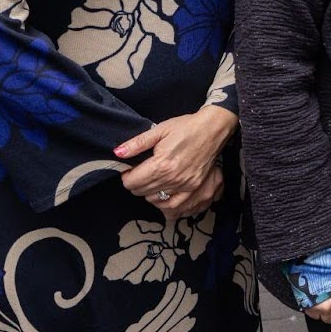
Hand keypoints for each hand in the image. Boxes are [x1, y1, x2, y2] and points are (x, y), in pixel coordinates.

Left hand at [117, 106, 236, 218]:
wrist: (212, 129)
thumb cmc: (186, 127)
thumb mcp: (159, 130)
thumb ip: (137, 144)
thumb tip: (117, 153)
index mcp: (161, 164)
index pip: (131, 182)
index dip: (126, 175)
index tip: (131, 168)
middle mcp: (172, 178)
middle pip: (140, 191)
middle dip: (135, 182)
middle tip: (141, 171)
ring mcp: (184, 185)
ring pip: (153, 198)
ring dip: (147, 191)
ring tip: (151, 178)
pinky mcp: (193, 187)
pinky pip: (172, 204)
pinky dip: (162, 201)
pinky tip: (160, 192)